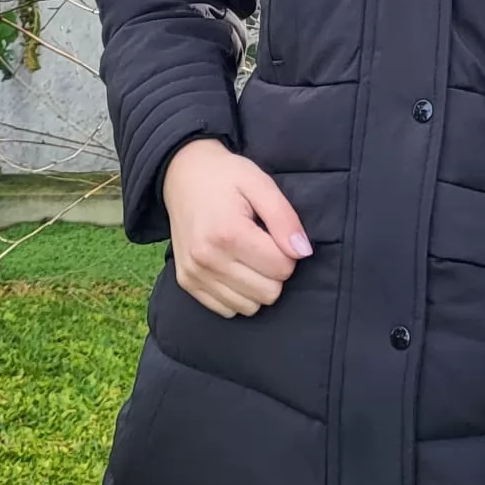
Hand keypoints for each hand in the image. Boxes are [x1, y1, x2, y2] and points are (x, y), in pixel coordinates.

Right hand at [162, 138, 310, 318]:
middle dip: (275, 272)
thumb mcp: (260, 183)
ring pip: (249, 307)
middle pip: (268, 293)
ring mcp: (194, 274)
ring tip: (248, 256)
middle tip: (264, 246)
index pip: (282, 269)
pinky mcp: (186, 282)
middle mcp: (208, 259)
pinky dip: (237, 294)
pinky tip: (234, 268)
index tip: (277, 235)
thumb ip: (284, 218)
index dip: (288, 252)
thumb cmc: (226, 176)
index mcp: (229, 233)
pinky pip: (226, 309)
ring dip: (257, 286)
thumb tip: (303, 253)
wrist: (181, 174)